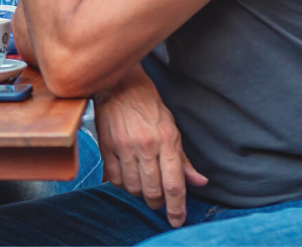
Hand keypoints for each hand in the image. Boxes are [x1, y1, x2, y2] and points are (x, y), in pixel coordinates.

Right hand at [94, 67, 206, 227]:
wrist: (120, 84)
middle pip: (152, 190)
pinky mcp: (106, 145)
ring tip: (142, 186)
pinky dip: (121, 183)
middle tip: (158, 200)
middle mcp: (146, 146)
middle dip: (157, 202)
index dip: (177, 208)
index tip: (177, 221)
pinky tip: (127, 176)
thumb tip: (199, 182)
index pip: (174, 184)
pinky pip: (114, 177)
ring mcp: (123, 146)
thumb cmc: (149, 107)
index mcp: (167, 141)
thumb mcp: (172, 129)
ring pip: (132, 187)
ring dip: (139, 193)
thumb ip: (183, 159)